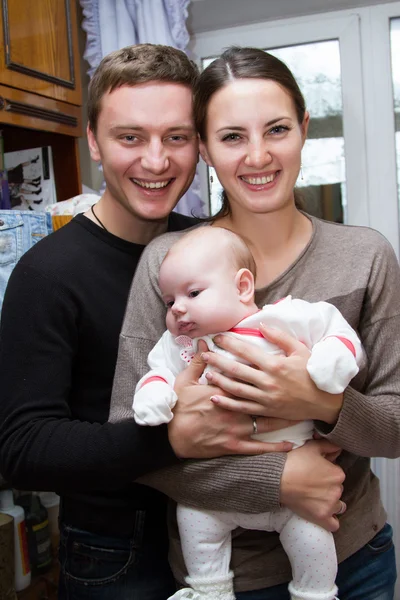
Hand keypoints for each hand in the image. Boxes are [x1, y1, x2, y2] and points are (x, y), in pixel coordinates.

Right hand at [169, 341, 294, 458]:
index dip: (264, 372)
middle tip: (298, 387)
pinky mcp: (235, 445)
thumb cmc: (178, 407)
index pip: (248, 378)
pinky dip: (275, 446)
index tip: (278, 366)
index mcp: (225, 391)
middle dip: (281, 393)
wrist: (171, 436)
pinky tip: (290, 444)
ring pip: (266, 422)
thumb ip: (198, 362)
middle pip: (263, 399)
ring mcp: (236, 429)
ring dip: (284, 418)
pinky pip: (259, 447)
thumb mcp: (185, 380)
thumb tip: (205, 343)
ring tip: (301, 412)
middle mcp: (235, 409)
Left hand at [204, 326, 342, 423]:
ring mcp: (265, 398)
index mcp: (275, 365)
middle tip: (205, 354)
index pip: (246, 351)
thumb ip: (280, 337)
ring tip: (206, 374)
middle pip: (236, 370)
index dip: (229, 343)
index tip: (218, 337)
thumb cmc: (312, 373)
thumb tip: (261, 325)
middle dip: (218, 361)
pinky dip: (227, 403)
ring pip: (236, 389)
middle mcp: (267, 382)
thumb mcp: (300, 350)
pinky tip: (215, 397)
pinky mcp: (266, 411)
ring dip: (219, 381)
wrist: (324, 402)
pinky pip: (242, 407)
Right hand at [280, 439, 344, 531]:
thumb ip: (328, 445)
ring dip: (330, 502)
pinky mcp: (321, 517)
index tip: (315, 472)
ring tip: (316, 498)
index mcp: (337, 473)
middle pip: (337, 489)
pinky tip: (323, 513)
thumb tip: (338, 447)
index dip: (326, 472)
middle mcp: (337, 490)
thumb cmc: (294, 461)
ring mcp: (330, 505)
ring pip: (338, 506)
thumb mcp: (312, 447)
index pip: (337, 474)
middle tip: (312, 484)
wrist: (277, 478)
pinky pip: (334, 524)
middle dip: (328, 487)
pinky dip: (330, 520)